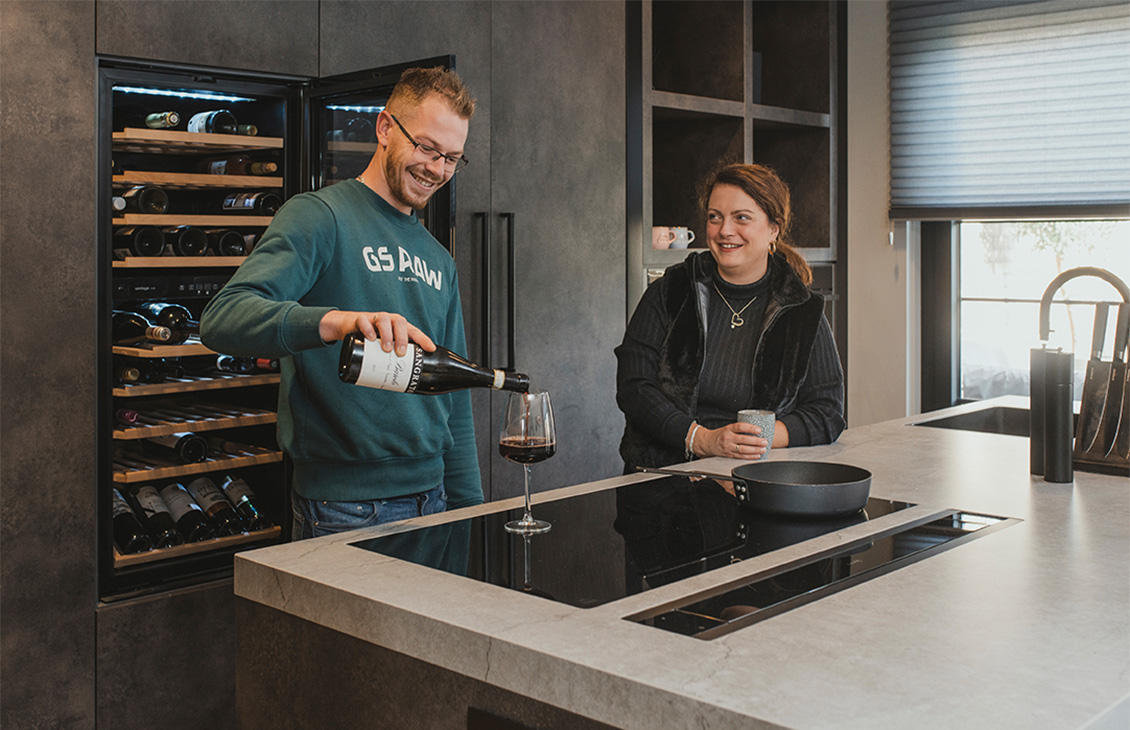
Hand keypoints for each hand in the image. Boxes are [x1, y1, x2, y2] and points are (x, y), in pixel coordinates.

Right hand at [319, 310, 435, 356]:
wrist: (349, 326)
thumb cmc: (373, 338)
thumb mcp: (384, 346)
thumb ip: (393, 358)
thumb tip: (403, 384)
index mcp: (399, 327)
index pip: (414, 331)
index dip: (423, 339)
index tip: (430, 349)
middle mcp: (389, 320)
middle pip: (400, 323)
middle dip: (402, 338)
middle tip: (401, 353)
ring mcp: (375, 318)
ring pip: (384, 321)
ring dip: (387, 335)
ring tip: (387, 349)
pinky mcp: (360, 319)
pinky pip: (364, 321)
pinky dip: (368, 329)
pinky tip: (370, 338)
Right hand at [693, 421, 770, 459]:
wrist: (707, 443)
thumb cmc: (720, 434)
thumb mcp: (727, 428)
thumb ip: (739, 429)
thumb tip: (756, 429)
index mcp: (728, 429)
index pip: (740, 427)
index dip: (750, 428)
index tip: (759, 429)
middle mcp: (728, 438)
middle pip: (743, 439)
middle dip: (756, 441)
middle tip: (764, 441)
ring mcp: (728, 447)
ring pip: (743, 449)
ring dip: (755, 450)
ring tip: (763, 448)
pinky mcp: (729, 454)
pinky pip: (741, 456)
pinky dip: (750, 456)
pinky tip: (757, 455)